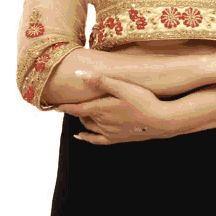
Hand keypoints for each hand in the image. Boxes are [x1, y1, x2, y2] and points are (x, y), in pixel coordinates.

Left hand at [55, 75, 175, 144]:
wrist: (161, 121)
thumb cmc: (143, 100)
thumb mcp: (123, 86)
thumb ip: (101, 81)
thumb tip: (80, 75)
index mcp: (102, 109)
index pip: (77, 109)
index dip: (65, 107)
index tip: (54, 104)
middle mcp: (102, 122)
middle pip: (82, 117)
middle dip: (73, 110)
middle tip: (66, 103)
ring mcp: (110, 132)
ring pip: (89, 127)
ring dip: (81, 120)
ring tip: (76, 113)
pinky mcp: (118, 139)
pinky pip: (96, 140)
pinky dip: (86, 138)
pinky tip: (80, 136)